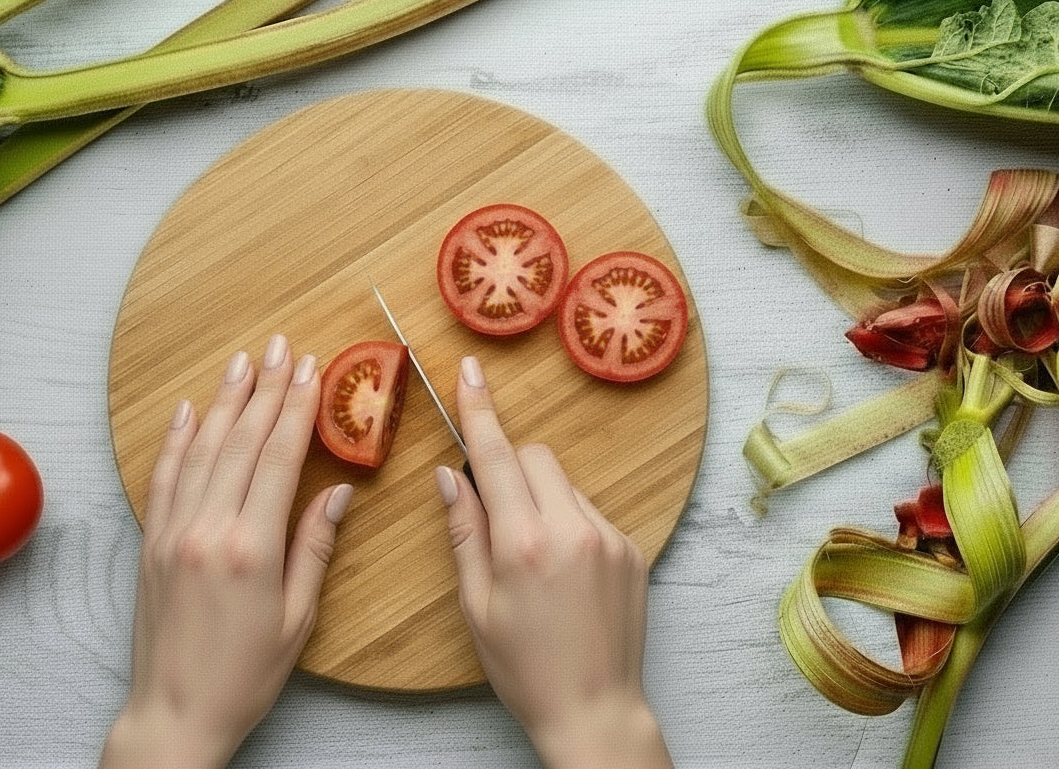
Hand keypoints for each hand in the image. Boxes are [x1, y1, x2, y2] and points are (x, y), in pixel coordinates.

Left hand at [101, 335, 351, 768]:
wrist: (176, 711)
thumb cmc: (245, 675)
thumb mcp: (298, 618)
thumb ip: (314, 548)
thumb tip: (336, 493)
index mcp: (251, 548)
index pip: (278, 458)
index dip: (295, 408)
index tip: (309, 369)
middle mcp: (208, 530)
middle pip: (241, 442)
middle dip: (265, 390)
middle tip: (281, 348)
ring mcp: (173, 533)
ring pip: (201, 450)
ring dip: (225, 401)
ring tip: (243, 363)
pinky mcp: (152, 543)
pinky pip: (164, 478)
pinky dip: (177, 440)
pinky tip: (190, 411)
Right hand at [436, 356, 671, 768]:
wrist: (595, 710)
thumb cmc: (524, 668)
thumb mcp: (476, 605)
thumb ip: (464, 532)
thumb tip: (450, 475)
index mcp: (524, 544)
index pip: (495, 457)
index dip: (478, 410)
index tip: (469, 371)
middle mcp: (572, 530)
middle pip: (535, 457)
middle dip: (509, 466)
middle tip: (494, 512)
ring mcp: (609, 538)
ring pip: (563, 483)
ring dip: (540, 498)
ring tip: (533, 558)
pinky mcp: (632, 550)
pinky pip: (590, 511)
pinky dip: (568, 522)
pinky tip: (563, 571)